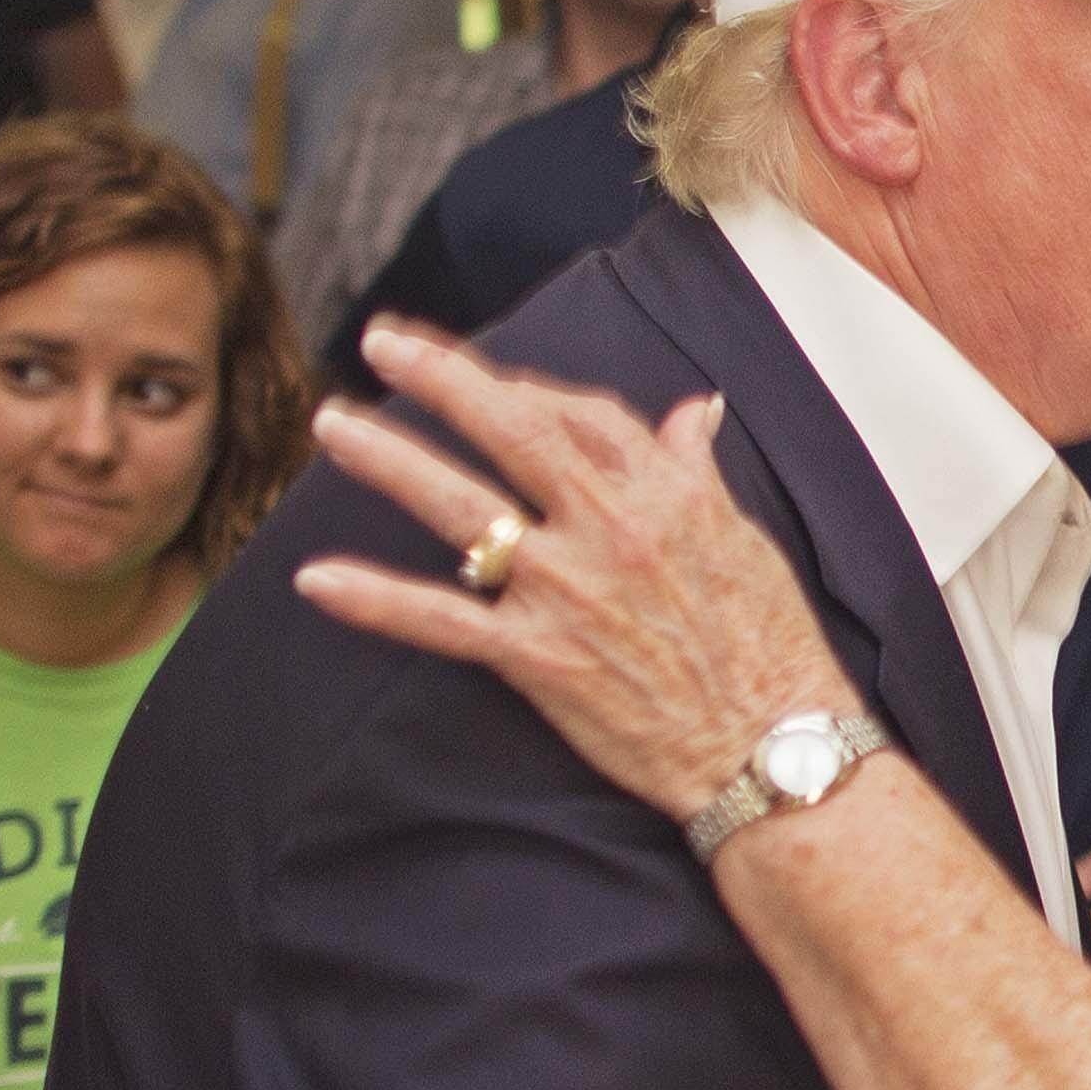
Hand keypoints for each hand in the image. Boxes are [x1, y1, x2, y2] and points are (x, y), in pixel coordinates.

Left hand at [294, 325, 849, 821]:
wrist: (774, 746)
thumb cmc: (770, 646)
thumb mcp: (745, 537)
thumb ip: (697, 471)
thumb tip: (695, 413)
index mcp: (664, 490)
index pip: (578, 413)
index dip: (527, 390)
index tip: (492, 384)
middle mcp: (610, 527)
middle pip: (508, 430)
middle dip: (438, 379)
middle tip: (382, 343)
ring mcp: (567, 591)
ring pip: (460, 508)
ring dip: (388, 460)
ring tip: (334, 425)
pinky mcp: (538, 658)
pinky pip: (440, 620)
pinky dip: (373, 598)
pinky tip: (316, 579)